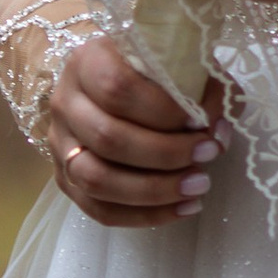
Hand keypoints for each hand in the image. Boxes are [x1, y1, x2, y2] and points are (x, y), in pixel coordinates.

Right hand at [46, 36, 228, 227]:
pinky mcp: (66, 179)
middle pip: (108, 138)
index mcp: (88, 62)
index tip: (202, 121)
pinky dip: (144, 216)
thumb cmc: (155, 70)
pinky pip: (99, 209)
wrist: (117, 81)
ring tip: (198, 186)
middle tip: (209, 154)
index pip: (117, 88)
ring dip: (153, 191)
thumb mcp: (179, 62)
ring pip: (97, 179)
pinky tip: (182, 209)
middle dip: (165, 153)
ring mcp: (60, 145)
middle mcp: (65, 102)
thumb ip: (202, 88)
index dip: (162, 110)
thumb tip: (216, 130)